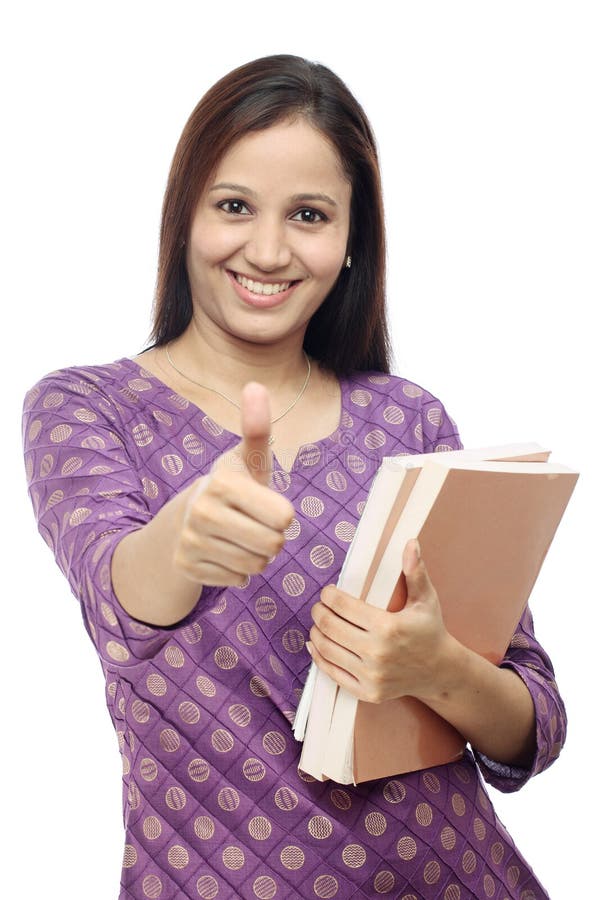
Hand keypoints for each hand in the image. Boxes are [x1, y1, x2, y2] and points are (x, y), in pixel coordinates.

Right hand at [173, 382, 294, 585]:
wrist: (185, 518)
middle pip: (273, 546)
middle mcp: (202, 512)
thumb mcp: (247, 459)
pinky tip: (224, 553)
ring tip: (240, 537)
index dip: (282, 514)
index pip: (284, 518)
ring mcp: (192, 541)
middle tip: (254, 524)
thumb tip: (255, 385)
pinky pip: (238, 580)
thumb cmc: (232, 486)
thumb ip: (257, 429)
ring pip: (256, 566)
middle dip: (272, 538)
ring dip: (257, 556)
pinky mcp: (187, 567)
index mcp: (223, 482)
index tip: (264, 503)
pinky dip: (238, 571)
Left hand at [308, 539, 452, 702]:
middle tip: (319, 606)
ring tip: (319, 623)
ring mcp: (371, 675)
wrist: (440, 672)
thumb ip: (415, 571)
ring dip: (316, 633)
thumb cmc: (430, 630)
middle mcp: (377, 653)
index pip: (343, 606)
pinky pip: (332, 673)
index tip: (327, 591)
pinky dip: (319, 657)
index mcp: (388, 627)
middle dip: (319, 612)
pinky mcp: (367, 692)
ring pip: (327, 649)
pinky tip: (316, 644)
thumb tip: (411, 543)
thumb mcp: (425, 599)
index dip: (329, 595)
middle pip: (330, 627)